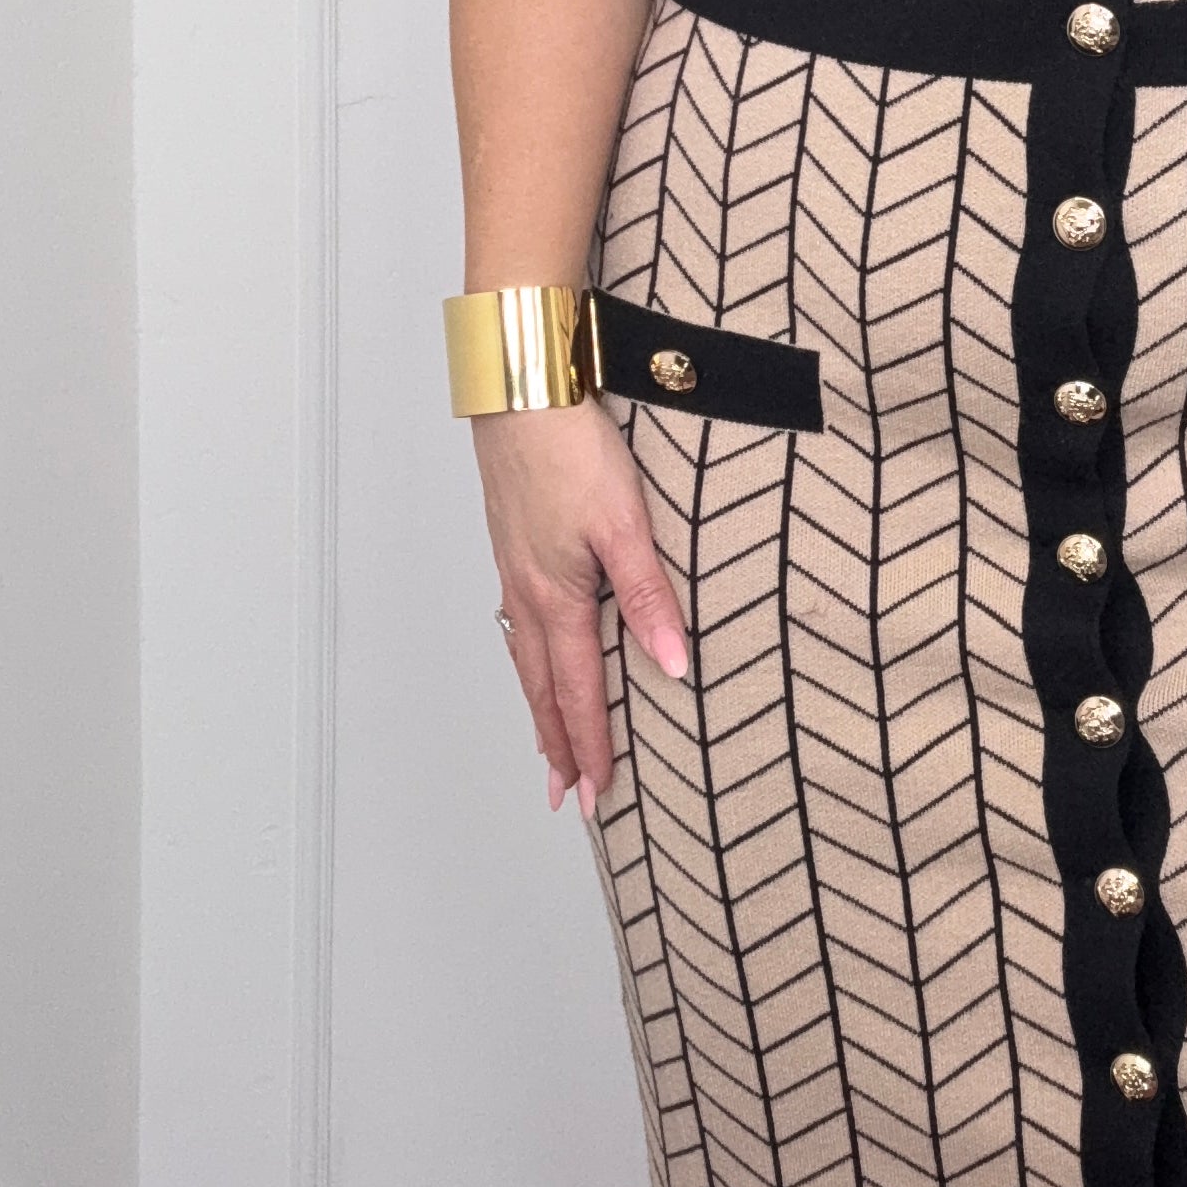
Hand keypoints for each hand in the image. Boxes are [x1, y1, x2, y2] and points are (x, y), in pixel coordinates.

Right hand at [472, 402, 687, 818]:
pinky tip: (534, 656)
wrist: (520, 388)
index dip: (590, 747)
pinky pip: (518, 622)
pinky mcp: (512, 541)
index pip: (578, 691)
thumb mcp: (625, 524)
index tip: (596, 796)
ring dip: (540, 708)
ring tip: (549, 748)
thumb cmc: (571, 447)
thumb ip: (649, 597)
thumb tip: (674, 666)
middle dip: (557, 746)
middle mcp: (527, 592)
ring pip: (526, 658)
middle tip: (566, 797)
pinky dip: (527, 660)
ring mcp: (514, 568)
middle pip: (543, 688)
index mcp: (557, 596)